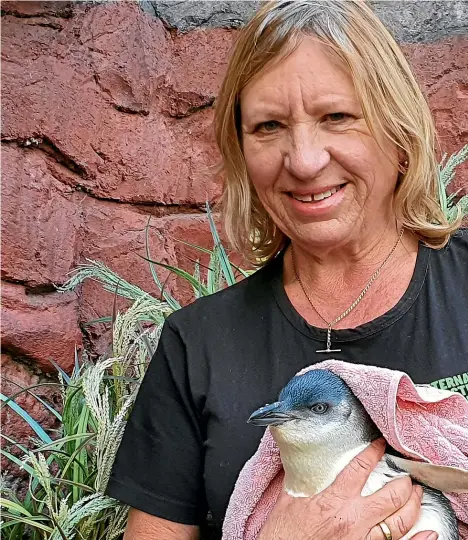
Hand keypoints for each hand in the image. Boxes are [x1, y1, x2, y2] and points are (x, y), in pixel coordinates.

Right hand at [257, 438, 437, 539]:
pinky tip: (429, 532)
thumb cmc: (283, 533)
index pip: (360, 469)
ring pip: (399, 522)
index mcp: (333, 501)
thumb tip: (301, 465)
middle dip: (403, 482)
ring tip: (416, 494)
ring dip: (412, 505)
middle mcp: (353, 520)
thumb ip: (300, 481)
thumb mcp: (288, 500)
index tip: (380, 445)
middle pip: (390, 496)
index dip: (372, 453)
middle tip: (406, 474)